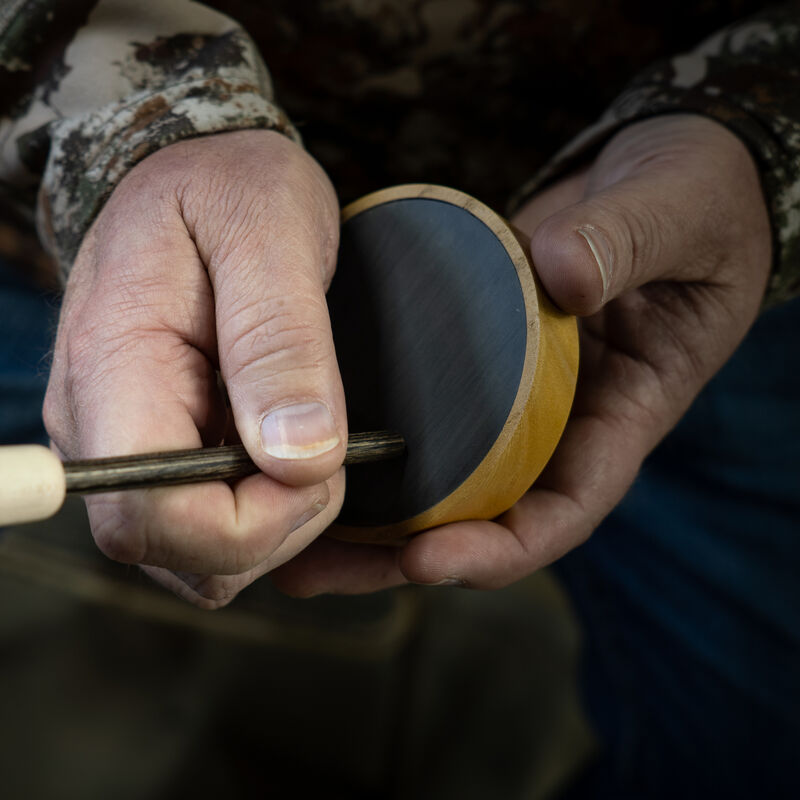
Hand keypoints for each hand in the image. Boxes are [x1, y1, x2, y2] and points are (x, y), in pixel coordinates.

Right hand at [44, 130, 346, 607]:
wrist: (196, 177)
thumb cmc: (229, 186)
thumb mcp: (269, 232)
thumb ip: (280, 343)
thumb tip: (299, 457)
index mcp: (115, 369)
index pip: (149, 514)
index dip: (249, 524)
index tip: (319, 467)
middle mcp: (103, 427)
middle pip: (176, 553)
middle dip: (275, 530)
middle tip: (329, 454)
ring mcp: (129, 446)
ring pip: (198, 559)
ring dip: (277, 529)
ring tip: (317, 450)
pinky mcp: (162, 453)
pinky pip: (211, 532)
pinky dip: (269, 521)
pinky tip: (301, 464)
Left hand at [271, 114, 771, 594]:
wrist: (658, 178)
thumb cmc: (694, 200)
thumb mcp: (677, 210)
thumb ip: (627, 239)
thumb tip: (561, 275)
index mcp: (622, 414)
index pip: (564, 509)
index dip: (500, 549)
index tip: (427, 559)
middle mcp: (558, 419)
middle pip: (480, 515)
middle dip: (399, 554)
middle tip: (310, 566)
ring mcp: (510, 394)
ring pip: (439, 476)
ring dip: (366, 514)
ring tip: (285, 534)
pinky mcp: (471, 361)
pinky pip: (419, 414)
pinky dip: (367, 439)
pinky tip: (302, 443)